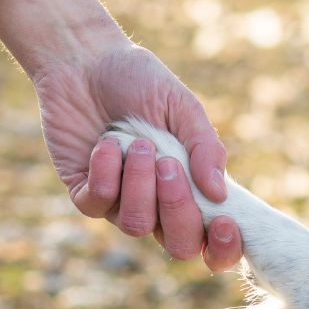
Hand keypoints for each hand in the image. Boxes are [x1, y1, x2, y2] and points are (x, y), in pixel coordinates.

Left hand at [0, 0, 241, 270]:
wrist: (86, 61)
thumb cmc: (141, 82)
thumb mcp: (182, 108)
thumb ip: (205, 148)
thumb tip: (219, 194)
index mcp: (192, 186)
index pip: (212, 239)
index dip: (223, 247)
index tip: (224, 221)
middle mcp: (158, 203)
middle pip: (178, 245)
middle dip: (177, 208)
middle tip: (169, 164)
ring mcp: (120, 202)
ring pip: (136, 225)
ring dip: (139, 184)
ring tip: (138, 143)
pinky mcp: (84, 193)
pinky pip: (97, 204)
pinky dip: (105, 173)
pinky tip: (106, 142)